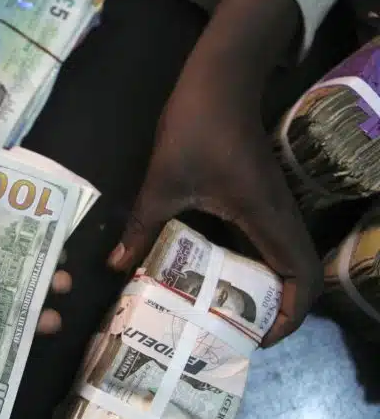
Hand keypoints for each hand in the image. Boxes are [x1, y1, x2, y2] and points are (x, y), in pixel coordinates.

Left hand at [107, 76, 321, 346]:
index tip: (258, 336)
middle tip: (236, 330)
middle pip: (300, 275)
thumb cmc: (196, 129)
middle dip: (277, 310)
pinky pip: (269, 242)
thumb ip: (141, 227)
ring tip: (226, 312)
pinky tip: (217, 274)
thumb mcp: (162, 184)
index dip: (290, 315)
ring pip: (286, 259)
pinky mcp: (262, 197)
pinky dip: (255, 265)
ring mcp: (274, 206)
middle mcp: (280, 217)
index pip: (302, 277)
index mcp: (267, 219)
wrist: (219, 81)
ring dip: (266, 289)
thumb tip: (117, 266)